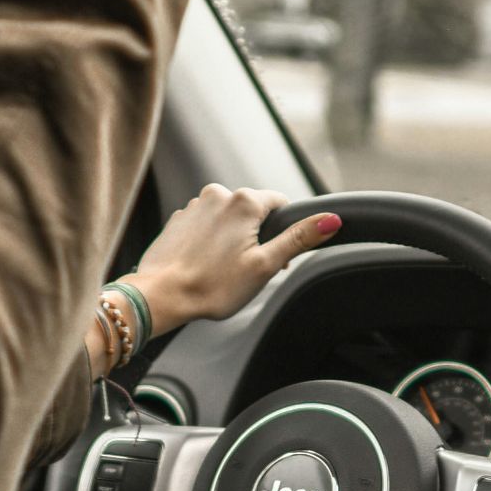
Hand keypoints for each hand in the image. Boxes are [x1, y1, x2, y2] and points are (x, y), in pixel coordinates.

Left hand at [121, 185, 339, 337]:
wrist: (160, 296)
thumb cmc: (213, 286)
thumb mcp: (265, 265)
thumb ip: (299, 239)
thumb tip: (331, 219)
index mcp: (244, 201)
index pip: (280, 204)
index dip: (283, 232)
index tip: (272, 258)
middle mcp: (218, 194)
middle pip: (253, 212)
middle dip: (256, 236)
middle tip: (247, 270)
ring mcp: (195, 205)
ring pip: (228, 219)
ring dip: (232, 239)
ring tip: (221, 270)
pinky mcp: (178, 219)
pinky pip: (205, 225)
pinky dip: (209, 242)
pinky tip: (203, 265)